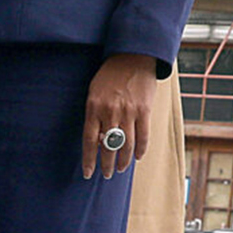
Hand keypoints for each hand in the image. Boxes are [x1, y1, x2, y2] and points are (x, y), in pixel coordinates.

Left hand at [83, 54, 155, 180]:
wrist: (132, 58)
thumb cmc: (109, 76)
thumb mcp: (93, 93)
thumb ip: (95, 115)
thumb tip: (98, 140)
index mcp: (93, 109)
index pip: (89, 141)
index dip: (89, 159)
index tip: (88, 173)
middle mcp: (110, 112)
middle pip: (108, 146)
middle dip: (107, 164)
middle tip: (107, 175)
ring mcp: (129, 112)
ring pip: (126, 144)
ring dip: (123, 160)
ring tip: (120, 169)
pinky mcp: (144, 110)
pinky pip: (143, 134)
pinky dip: (140, 148)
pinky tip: (136, 157)